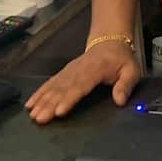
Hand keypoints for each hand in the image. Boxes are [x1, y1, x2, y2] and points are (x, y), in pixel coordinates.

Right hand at [25, 39, 140, 124]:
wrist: (109, 41)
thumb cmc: (120, 59)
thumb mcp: (131, 70)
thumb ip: (126, 85)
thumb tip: (119, 100)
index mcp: (95, 70)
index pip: (80, 86)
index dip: (69, 99)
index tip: (59, 111)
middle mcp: (78, 70)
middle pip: (62, 89)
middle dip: (49, 104)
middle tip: (40, 118)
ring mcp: (69, 71)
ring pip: (53, 87)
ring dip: (42, 101)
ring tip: (33, 114)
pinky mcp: (64, 73)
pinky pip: (49, 83)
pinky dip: (39, 93)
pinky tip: (30, 103)